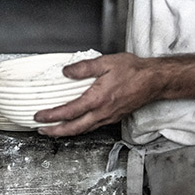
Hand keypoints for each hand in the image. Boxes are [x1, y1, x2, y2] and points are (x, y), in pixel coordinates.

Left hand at [34, 52, 160, 137]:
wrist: (154, 81)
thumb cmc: (133, 71)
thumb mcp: (106, 62)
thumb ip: (83, 68)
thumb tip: (66, 72)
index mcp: (97, 99)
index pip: (69, 111)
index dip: (51, 116)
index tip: (39, 116)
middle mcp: (102, 112)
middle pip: (74, 128)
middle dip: (55, 131)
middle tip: (41, 130)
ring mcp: (109, 117)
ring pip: (84, 129)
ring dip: (67, 131)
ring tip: (54, 130)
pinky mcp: (114, 117)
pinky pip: (93, 126)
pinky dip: (80, 128)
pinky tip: (76, 124)